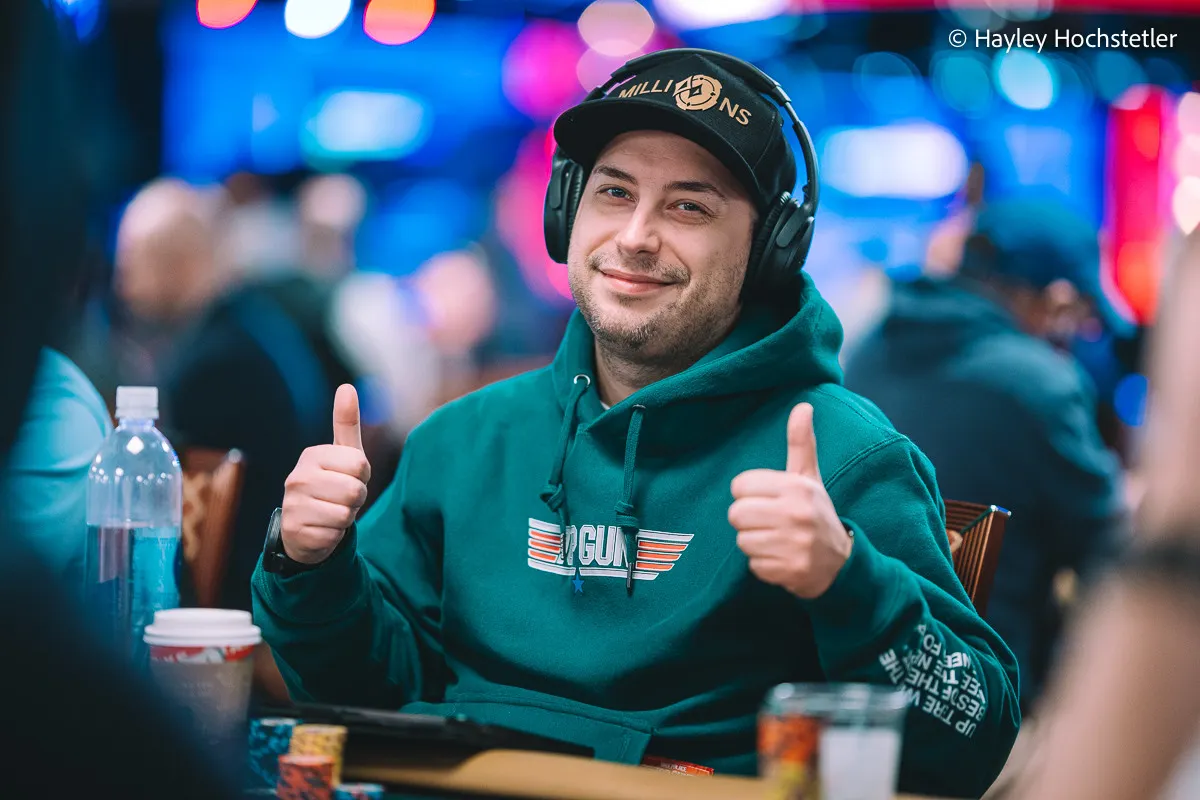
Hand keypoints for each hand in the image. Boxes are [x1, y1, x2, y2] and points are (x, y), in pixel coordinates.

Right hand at [281, 384, 371, 563]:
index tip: (347, 478)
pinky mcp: (296, 531)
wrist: (305, 527)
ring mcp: (293, 505)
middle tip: (340, 499)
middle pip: (355, 491)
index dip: (362, 477)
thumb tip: (347, 387)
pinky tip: (322, 528)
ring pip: (346, 514)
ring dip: (346, 517)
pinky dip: (335, 535)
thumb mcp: (342, 455)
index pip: (361, 466)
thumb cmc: (331, 485)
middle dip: (356, 500)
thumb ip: (346, 423)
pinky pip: (335, 534)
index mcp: (312, 455)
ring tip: (331, 512)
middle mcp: (297, 477)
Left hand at [728, 403, 851, 598]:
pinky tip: (782, 559)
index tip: (768, 500)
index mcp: (797, 487)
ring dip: (756, 544)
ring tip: (778, 540)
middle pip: (736, 514)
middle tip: (770, 523)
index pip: (740, 486)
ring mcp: (794, 545)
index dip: (749, 494)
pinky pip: (753, 566)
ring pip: (742, 541)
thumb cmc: (816, 513)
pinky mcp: (789, 571)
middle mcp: (796, 514)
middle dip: (748, 520)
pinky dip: (764, 565)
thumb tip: (802, 405)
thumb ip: (801, 443)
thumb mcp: (809, 478)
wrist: (841, 563)